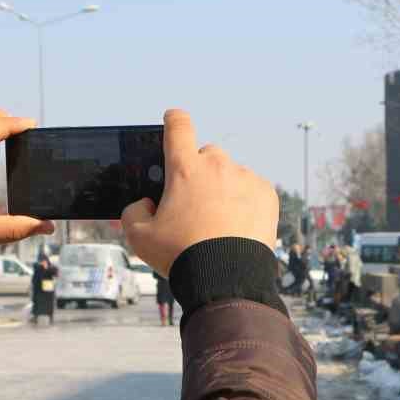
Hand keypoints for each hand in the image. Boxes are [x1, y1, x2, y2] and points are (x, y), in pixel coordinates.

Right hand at [121, 109, 276, 275]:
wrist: (227, 279)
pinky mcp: (266, 194)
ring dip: (223, 189)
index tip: (173, 120)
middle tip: (195, 203)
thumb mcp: (140, 238)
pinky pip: (252, 189)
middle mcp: (217, 165)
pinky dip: (244, 202)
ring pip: (230, 174)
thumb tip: (144, 204)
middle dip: (199, 172)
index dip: (173, 120)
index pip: (178, 126)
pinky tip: (236, 226)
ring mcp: (245, 178)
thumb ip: (133, 212)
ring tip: (218, 223)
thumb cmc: (182, 256)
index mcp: (184, 169)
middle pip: (206, 155)